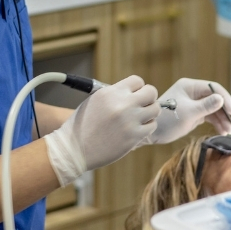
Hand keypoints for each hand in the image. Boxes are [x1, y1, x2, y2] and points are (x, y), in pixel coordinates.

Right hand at [43, 76, 159, 185]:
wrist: (75, 149)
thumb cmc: (83, 125)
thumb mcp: (94, 101)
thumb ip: (113, 95)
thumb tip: (132, 93)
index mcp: (110, 92)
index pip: (137, 81)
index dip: (138, 88)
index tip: (134, 95)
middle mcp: (122, 103)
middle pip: (151, 92)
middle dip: (149, 98)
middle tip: (143, 105)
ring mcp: (130, 120)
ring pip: (155, 109)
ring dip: (150, 113)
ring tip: (140, 118)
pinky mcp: (134, 136)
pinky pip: (152, 126)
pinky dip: (147, 127)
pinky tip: (137, 129)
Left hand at [149, 78, 230, 143]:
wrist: (152, 132)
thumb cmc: (167, 119)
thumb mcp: (188, 113)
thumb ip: (206, 106)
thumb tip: (221, 99)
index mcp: (190, 86)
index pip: (214, 89)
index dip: (226, 100)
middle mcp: (193, 92)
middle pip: (216, 99)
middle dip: (227, 112)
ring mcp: (194, 103)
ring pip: (214, 109)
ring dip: (223, 119)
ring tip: (229, 131)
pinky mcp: (194, 113)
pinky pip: (210, 116)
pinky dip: (217, 123)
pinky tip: (223, 131)